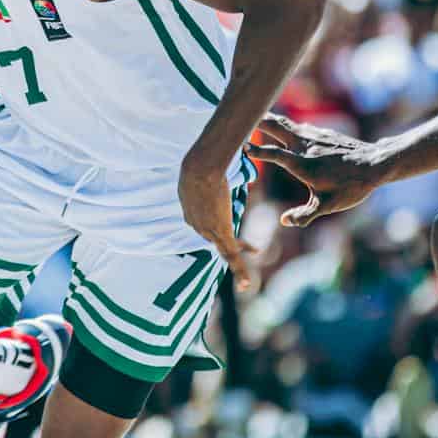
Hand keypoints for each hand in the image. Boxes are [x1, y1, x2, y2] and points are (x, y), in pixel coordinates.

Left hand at [178, 153, 258, 292]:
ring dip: (237, 262)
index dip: (216, 225)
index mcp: (191, 210)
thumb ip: (207, 166)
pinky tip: (246, 284)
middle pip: (214, 239)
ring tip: (245, 281)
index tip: (223, 221)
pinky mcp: (221, 233)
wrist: (200, 168)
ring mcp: (208, 230)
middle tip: (243, 250)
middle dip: (227, 244)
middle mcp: (197, 224)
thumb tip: (212, 152)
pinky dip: (239, 271)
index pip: (204, 222)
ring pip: (224, 251)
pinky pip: (231, 256)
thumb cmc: (201, 161)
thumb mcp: (200, 165)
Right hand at [247, 115, 393, 226]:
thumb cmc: (352, 187)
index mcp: (303, 164)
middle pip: (276, 129)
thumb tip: (284, 222)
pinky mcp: (322, 134)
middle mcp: (305, 146)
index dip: (258, 152)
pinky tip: (283, 125)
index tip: (241, 148)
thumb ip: (305, 215)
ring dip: (269, 119)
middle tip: (237, 118)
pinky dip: (284, 123)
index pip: (275, 155)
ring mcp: (313, 137)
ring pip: (286, 124)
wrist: (376, 164)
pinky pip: (297, 125)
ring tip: (253, 115)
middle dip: (257, 122)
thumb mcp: (329, 206)